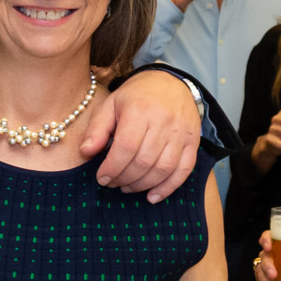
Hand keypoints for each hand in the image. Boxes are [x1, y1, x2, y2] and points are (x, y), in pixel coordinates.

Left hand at [82, 69, 201, 202]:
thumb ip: (97, 129)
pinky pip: (184, 170)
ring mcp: (182, 133)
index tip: (101, 178)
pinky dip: (169, 187)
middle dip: (124, 178)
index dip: (112, 167)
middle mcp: (164, 122)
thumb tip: (86, 152)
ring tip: (127, 187)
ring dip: (143, 185)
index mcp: (140, 111)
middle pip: (144, 161)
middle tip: (112, 183)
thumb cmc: (135, 97)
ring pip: (163, 168)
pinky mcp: (194, 141)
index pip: (126, 147)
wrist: (170, 83)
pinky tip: (153, 196)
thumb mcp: (110, 105)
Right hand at [251, 230, 280, 280]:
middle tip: (273, 275)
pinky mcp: (263, 277)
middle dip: (267, 266)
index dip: (265, 240)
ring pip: (259, 270)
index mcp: (280, 245)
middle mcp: (271, 254)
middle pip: (264, 256)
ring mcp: (265, 266)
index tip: (269, 247)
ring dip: (264, 279)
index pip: (268, 237)